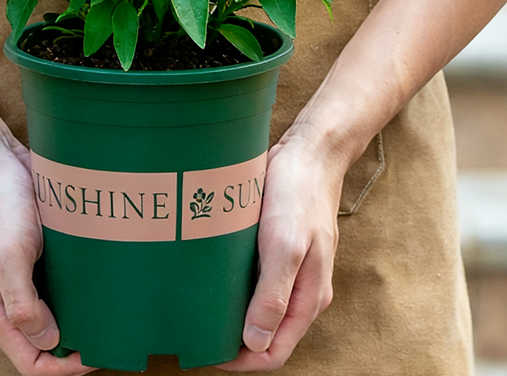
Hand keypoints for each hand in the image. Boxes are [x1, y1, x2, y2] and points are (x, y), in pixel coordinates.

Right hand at [0, 137, 96, 375]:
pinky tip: (98, 285)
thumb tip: (48, 341)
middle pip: (42, 343)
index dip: (61, 368)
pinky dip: (76, 293)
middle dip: (73, 347)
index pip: (28, 360)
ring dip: (77, 320)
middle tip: (109, 334)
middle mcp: (5, 300)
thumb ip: (22, 302)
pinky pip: (57, 287)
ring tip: (109, 314)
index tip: (93, 354)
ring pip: (52, 317)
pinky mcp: (34, 258)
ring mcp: (19, 279)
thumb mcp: (8, 254)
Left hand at [218, 136, 341, 371]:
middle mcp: (302, 289)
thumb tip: (255, 342)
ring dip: (234, 313)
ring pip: (260, 306)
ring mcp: (291, 268)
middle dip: (234, 340)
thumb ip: (274, 296)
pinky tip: (213, 276)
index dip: (242, 360)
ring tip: (199, 306)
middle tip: (196, 330)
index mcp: (309, 297)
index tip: (207, 351)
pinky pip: (257, 279)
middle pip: (266, 333)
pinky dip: (237, 286)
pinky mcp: (278, 248)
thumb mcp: (285, 245)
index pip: (275, 352)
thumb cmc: (298, 195)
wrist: (310, 151)